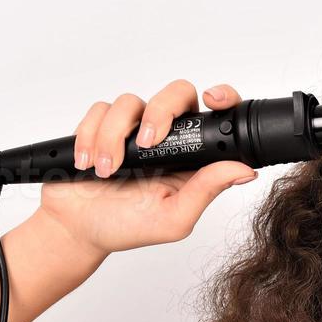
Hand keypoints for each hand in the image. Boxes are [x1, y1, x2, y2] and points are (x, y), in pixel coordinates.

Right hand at [38, 80, 257, 254]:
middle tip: (145, 142)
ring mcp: (133, 128)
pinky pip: (100, 110)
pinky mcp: (102, 124)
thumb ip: (206, 191)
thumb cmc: (126, 227)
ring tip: (105, 170)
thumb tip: (244, 170)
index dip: (221, 98)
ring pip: (130, 102)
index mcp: (190, 158)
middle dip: (160, 111)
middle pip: (176, 93)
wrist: (76, 228)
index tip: (213, 99)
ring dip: (113, 137)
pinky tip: (87, 164)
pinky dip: (90, 136)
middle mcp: (166, 139)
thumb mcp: (173, 219)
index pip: (215, 117)